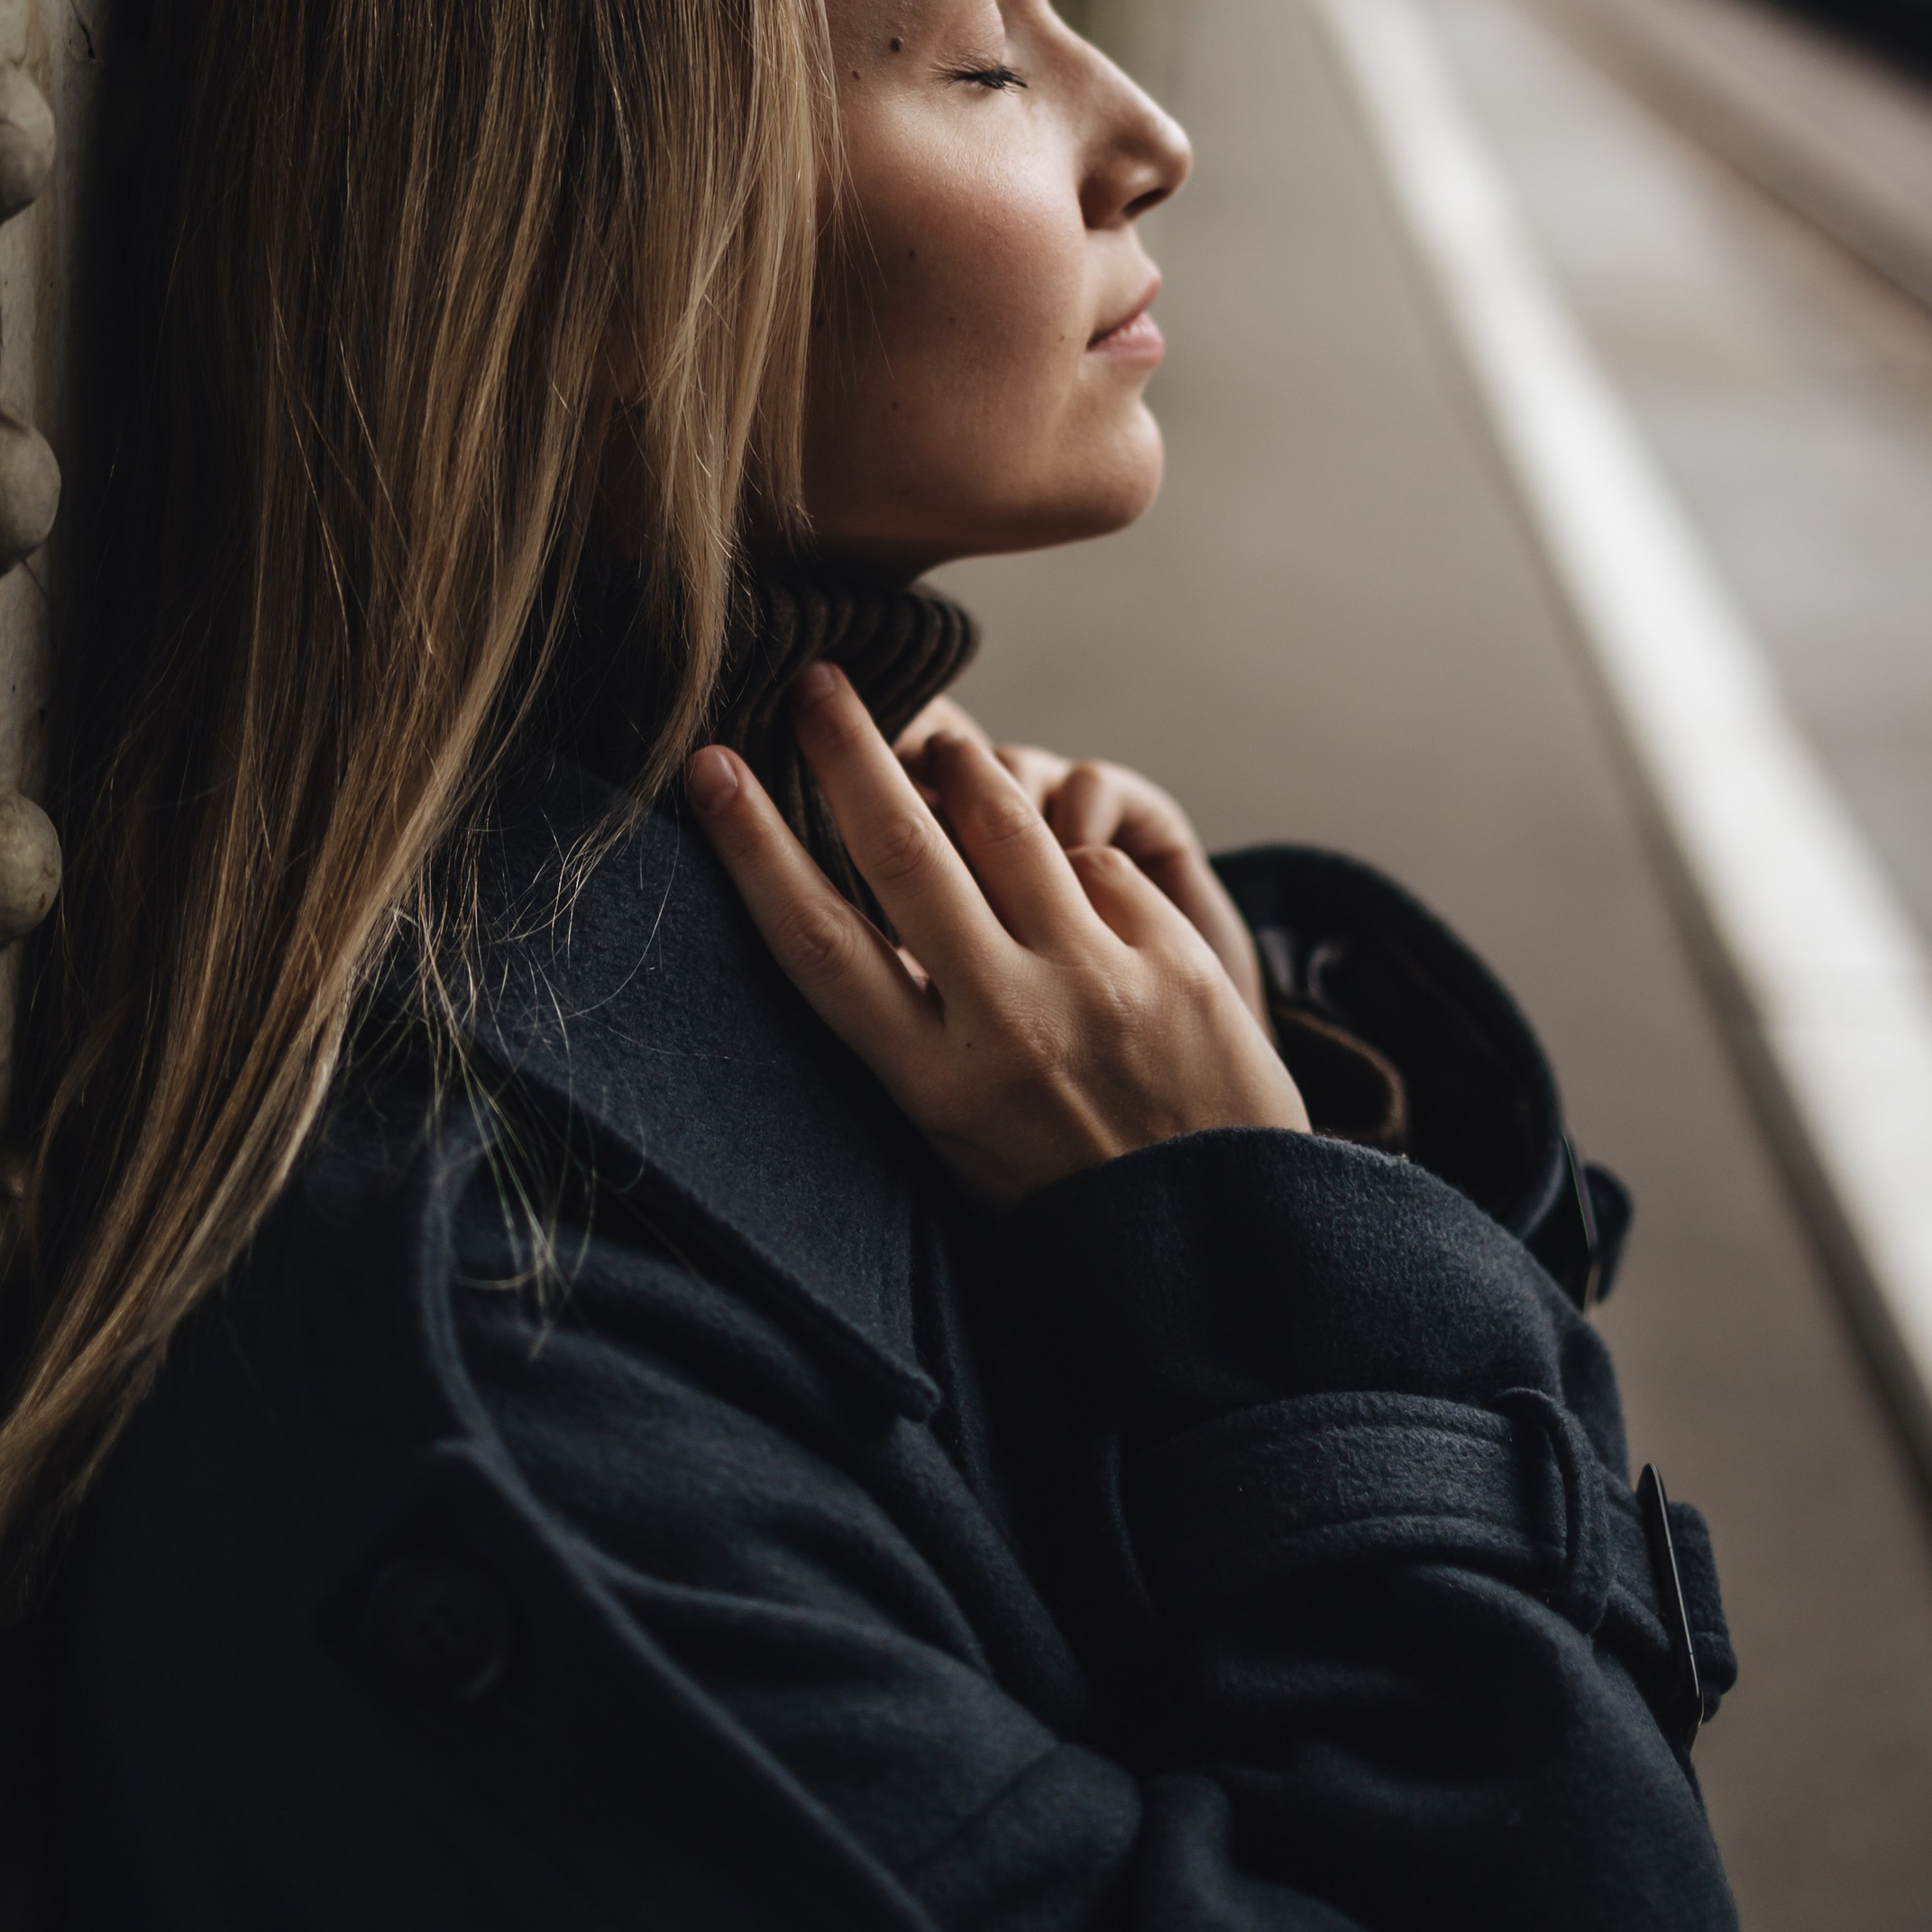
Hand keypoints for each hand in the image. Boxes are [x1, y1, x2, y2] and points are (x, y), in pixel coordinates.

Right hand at [687, 666, 1309, 1209]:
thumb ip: (912, 1025)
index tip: (707, 767)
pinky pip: (1096, 862)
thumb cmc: (1062, 1189)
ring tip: (936, 737)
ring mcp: (1098, 983)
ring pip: (1007, 824)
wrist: (1224, 1253)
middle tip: (818, 678)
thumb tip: (854, 893)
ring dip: (962, 765)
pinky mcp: (1176, 960)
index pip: (819, 940)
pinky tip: (1066, 886)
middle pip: (904, 851)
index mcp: (933, 1084)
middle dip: (851, 752)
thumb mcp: (959, 1137)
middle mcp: (1009, 1025)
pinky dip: (1071, 858)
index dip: (754, 846)